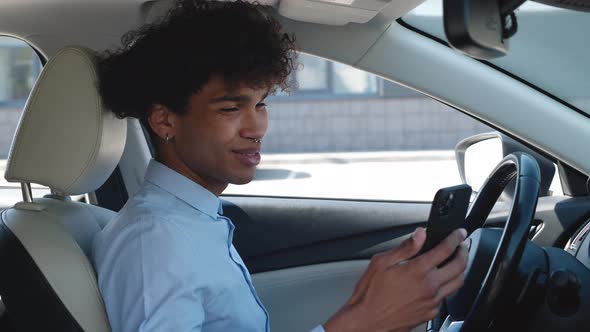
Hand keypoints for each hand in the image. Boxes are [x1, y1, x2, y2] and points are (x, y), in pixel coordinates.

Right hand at [323, 228, 467, 331]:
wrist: (368, 321)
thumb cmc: (370, 294)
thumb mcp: (381, 263)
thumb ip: (405, 247)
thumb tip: (420, 234)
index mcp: (418, 271)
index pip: (445, 249)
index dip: (456, 238)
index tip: (459, 233)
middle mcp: (429, 287)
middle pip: (459, 266)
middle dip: (464, 252)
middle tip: (462, 245)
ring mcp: (432, 302)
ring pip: (457, 283)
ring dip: (461, 270)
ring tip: (456, 261)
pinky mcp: (430, 313)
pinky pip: (446, 297)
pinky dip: (448, 286)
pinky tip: (440, 281)